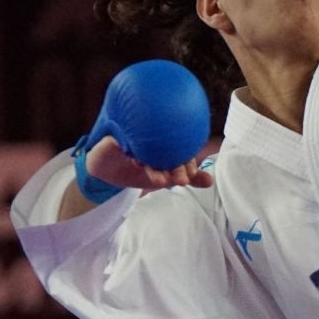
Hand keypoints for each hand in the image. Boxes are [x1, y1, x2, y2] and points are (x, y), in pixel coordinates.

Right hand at [83, 135, 213, 192]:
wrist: (108, 169)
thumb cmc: (142, 168)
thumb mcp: (166, 175)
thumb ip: (189, 177)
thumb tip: (209, 181)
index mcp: (166, 146)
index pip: (181, 151)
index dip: (188, 163)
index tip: (190, 176)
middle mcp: (151, 140)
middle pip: (167, 149)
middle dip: (177, 165)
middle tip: (182, 180)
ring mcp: (133, 137)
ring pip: (147, 148)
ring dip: (156, 164)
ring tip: (162, 180)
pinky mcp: (115, 138)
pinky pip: (122, 142)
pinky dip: (131, 151)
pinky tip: (137, 162)